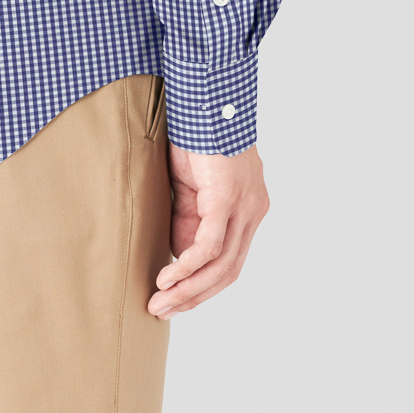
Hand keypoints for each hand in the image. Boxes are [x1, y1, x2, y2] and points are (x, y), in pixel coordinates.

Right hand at [148, 142, 268, 318]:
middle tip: (163, 311)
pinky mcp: (226, 199)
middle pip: (228, 272)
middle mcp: (253, 212)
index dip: (203, 285)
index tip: (174, 299)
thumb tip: (181, 254)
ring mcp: (243, 207)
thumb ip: (190, 218)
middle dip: (194, 297)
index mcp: (248, 210)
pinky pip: (209, 245)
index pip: (230, 261)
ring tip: (160, 302)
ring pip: (220, 265)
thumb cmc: (197, 136)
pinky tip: (167, 278)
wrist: (205, 101)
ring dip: (188, 289)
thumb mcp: (191, 185)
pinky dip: (188, 267)